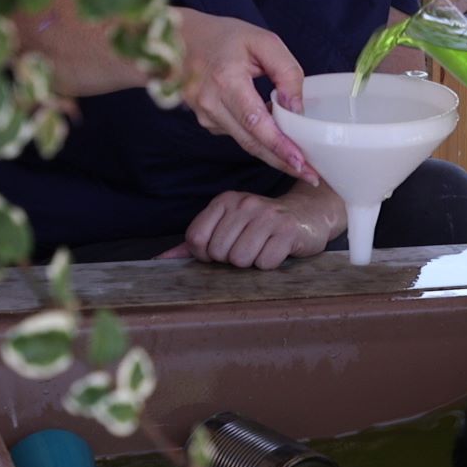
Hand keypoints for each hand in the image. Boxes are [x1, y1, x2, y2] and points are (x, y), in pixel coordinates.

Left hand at [156, 187, 339, 269]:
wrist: (309, 215)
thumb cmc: (263, 226)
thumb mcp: (228, 226)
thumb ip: (195, 243)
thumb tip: (158, 260)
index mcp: (226, 201)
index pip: (196, 239)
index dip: (206, 255)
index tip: (223, 250)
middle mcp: (245, 204)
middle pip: (219, 252)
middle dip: (232, 260)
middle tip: (249, 248)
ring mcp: (268, 216)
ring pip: (241, 259)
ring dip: (252, 263)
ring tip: (263, 249)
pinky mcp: (288, 231)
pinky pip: (265, 263)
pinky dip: (270, 264)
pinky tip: (278, 251)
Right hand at [176, 9, 317, 184]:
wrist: (180, 38)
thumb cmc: (225, 36)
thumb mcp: (264, 42)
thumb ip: (286, 72)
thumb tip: (296, 107)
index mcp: (226, 80)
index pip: (256, 122)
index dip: (279, 146)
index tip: (302, 163)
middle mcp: (211, 103)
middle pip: (251, 142)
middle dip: (283, 161)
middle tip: (312, 175)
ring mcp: (205, 115)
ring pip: (245, 142)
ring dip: (274, 154)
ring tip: (303, 164)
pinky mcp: (206, 120)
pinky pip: (238, 134)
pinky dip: (259, 140)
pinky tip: (279, 141)